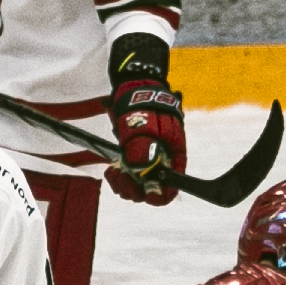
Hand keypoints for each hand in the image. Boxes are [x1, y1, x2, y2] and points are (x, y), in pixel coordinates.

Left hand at [104, 38, 184, 204]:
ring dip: (124, 184)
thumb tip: (140, 173)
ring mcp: (148, 161)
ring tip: (114, 173)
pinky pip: (128, 177)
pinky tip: (112, 169)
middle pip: (150, 191)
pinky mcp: (134, 158)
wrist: (134, 88)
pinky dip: (119, 177)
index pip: (170, 189)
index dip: (158, 196)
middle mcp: (162, 163)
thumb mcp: (144, 125)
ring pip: (137, 186)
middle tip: (119, 177)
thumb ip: (142, 149)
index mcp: (173, 158)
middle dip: (133, 189)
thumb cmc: (145, 104)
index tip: (142, 192)